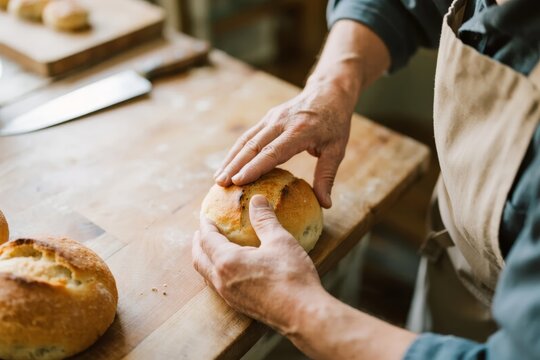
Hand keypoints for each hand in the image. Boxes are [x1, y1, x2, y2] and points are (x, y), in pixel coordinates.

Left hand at [192, 195, 323, 332]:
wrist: (304, 314)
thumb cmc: (292, 276)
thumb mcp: (280, 241)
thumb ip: (265, 219)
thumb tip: (256, 199)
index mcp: (227, 261)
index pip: (207, 239)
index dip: (205, 225)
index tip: (206, 214)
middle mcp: (222, 280)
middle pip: (199, 258)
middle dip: (198, 243)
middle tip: (202, 231)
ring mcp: (229, 296)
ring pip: (206, 274)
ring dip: (205, 258)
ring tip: (212, 248)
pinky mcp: (239, 306)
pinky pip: (218, 285)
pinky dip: (216, 271)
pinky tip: (231, 268)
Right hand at [214, 82, 355, 207]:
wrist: (328, 91)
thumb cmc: (335, 123)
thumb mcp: (337, 150)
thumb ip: (327, 176)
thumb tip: (325, 205)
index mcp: (300, 131)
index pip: (273, 151)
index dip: (254, 167)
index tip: (238, 181)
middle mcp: (282, 122)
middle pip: (253, 145)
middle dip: (234, 165)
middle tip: (221, 184)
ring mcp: (272, 118)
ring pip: (246, 140)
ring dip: (230, 159)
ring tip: (218, 178)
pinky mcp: (267, 117)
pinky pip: (248, 135)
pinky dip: (236, 151)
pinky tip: (227, 165)